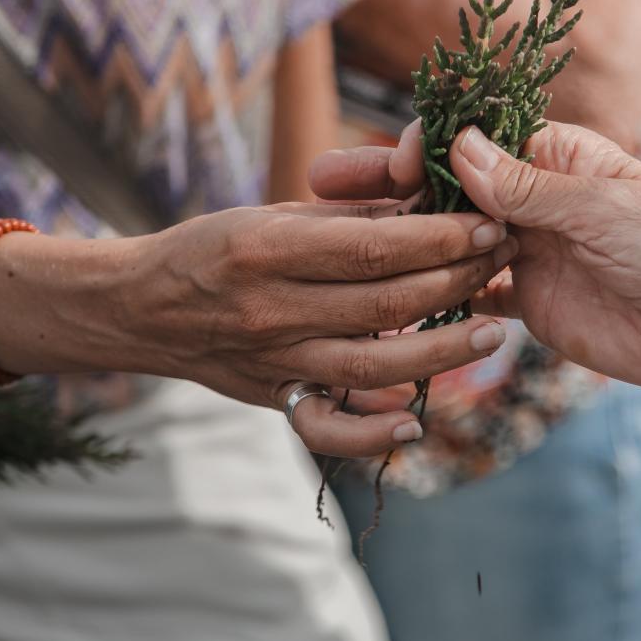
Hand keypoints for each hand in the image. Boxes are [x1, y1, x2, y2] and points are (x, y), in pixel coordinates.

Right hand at [0, 200, 511, 460]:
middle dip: (456, 279)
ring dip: (442, 351)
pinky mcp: (273, 397)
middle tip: (504, 260)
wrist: (137, 308)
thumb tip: (425, 207)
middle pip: (385, 303)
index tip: (488, 221)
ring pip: (373, 365)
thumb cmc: (211, 247)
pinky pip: (327, 428)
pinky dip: (373, 433)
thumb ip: (346, 219)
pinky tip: (414, 422)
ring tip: (492, 331)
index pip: (374, 246)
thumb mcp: (270, 214)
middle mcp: (271, 307)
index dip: (440, 236)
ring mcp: (273, 359)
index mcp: (269, 247)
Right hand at [312, 122, 640, 402]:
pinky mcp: (532, 303)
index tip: (390, 165)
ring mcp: (532, 251)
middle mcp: (539, 199)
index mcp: (560, 157)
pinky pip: (469, 294)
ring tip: (335, 237)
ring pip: (448, 239)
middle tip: (319, 186)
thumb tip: (458, 145)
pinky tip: (383, 294)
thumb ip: (527, 184)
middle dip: (386, 185)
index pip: (474, 141)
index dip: (425, 148)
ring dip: (398, 237)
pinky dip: (431, 292)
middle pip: (448, 187)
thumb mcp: (602, 207)